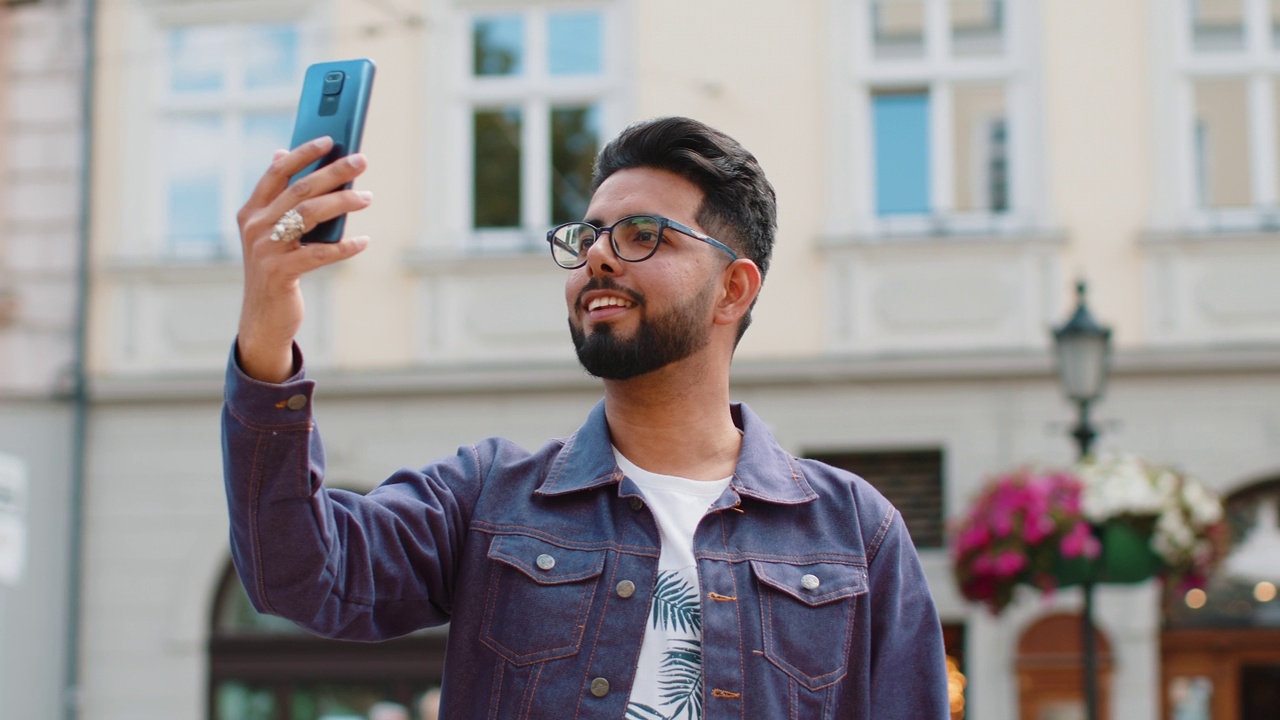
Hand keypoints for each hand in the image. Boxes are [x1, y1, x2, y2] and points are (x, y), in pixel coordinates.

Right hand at [235, 137, 372, 382]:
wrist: (262, 317)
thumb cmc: (275, 268)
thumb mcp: (270, 232)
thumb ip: (277, 197)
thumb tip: (281, 152)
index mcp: (251, 211)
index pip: (276, 172)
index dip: (303, 154)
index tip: (330, 140)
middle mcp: (255, 226)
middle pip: (300, 189)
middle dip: (333, 172)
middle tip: (361, 161)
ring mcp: (266, 249)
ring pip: (310, 214)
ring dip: (343, 202)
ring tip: (368, 197)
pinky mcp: (280, 272)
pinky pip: (320, 253)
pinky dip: (345, 246)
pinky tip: (363, 241)